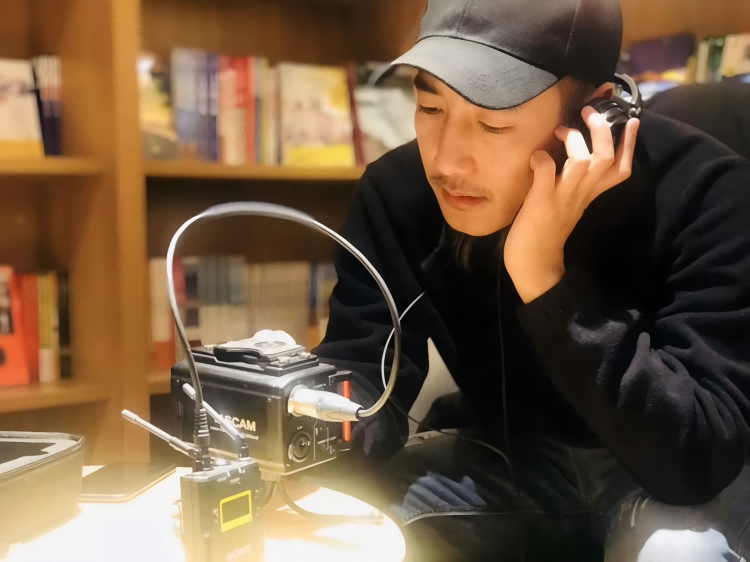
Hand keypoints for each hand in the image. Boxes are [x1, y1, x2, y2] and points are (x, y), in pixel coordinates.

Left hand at [504, 106, 639, 303]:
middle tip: (588, 112)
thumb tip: (571, 158)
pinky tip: (535, 156)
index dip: (630, 145)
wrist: (534, 264)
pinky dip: (541, 158)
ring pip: (584, 162)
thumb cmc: (546, 232)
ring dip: (575, 140)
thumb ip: (574, 184)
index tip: (632, 121)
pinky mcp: (541, 201)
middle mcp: (581, 194)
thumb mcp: (568, 205)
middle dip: (602, 130)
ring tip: (561, 130)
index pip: (620, 169)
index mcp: (590, 195)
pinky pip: (546, 172)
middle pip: (606, 158)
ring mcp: (562, 197)